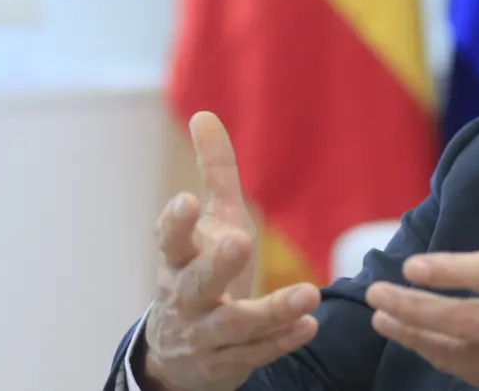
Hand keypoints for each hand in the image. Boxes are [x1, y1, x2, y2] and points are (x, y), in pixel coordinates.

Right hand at [142, 112, 320, 390]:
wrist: (177, 354)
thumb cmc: (200, 270)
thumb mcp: (209, 223)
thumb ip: (213, 173)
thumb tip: (205, 114)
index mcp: (178, 260)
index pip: (170, 240)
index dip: (175, 222)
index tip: (186, 199)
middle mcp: (185, 298)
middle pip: (196, 283)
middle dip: (217, 264)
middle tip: (241, 241)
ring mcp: (204, 334)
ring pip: (235, 326)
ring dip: (271, 311)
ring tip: (308, 295)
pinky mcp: (226, 363)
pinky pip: (255, 353)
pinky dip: (281, 342)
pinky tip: (309, 326)